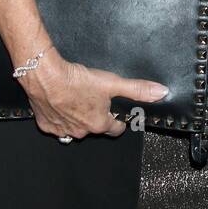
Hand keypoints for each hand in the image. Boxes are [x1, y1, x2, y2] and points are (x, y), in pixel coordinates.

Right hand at [20, 52, 167, 139]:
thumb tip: (162, 93)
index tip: (117, 111)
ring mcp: (63, 131)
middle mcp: (82, 132)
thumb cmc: (78, 80)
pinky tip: (59, 102)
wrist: (45, 76)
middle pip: (95, 127)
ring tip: (76, 99)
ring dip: (77, 117)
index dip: (118, 119)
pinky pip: (56, 125)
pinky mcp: (46, 126)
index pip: (116, 129)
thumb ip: (137, 89)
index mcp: (99, 124)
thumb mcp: (112, 83)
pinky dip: (59, 117)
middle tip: (94, 98)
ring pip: (75, 128)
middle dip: (97, 116)